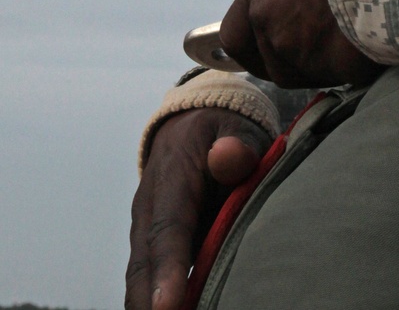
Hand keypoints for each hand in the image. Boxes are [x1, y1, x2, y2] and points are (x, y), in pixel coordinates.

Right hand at [125, 106, 268, 309]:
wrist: (190, 127)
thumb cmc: (221, 132)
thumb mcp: (235, 127)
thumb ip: (236, 144)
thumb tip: (227, 157)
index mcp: (171, 179)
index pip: (168, 229)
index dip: (169, 269)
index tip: (168, 307)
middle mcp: (149, 209)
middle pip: (144, 264)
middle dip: (150, 302)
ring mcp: (145, 230)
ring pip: (141, 276)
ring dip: (150, 304)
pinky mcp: (152, 246)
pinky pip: (149, 278)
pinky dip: (156, 300)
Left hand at [219, 0, 382, 89]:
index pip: (233, 36)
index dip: (252, 46)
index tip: (269, 48)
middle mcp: (267, 20)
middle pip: (266, 62)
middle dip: (286, 62)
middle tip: (313, 51)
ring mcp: (293, 48)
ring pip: (300, 73)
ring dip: (318, 65)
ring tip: (347, 37)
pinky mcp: (325, 67)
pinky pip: (333, 77)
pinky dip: (346, 68)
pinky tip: (364, 44)